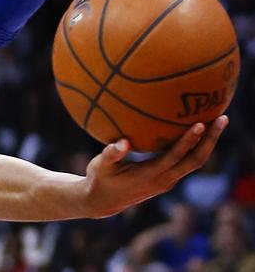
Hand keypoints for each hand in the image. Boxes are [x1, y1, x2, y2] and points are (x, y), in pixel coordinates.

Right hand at [81, 116, 227, 217]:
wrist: (103, 202)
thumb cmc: (100, 179)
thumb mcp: (101, 166)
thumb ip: (111, 153)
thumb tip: (123, 141)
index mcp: (149, 176)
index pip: (175, 157)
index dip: (188, 141)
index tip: (200, 124)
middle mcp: (164, 180)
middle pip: (195, 161)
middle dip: (210, 140)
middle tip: (222, 118)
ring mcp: (167, 181)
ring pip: (195, 162)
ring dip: (208, 144)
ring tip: (218, 122)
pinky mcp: (167, 179)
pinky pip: (188, 163)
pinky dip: (197, 148)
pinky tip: (200, 133)